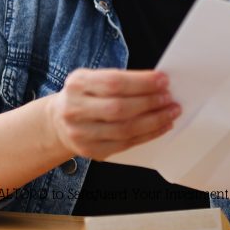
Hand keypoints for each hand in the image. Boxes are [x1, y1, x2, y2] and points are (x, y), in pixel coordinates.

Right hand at [46, 68, 179, 159]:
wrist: (59, 122)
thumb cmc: (85, 96)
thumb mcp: (92, 79)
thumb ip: (120, 80)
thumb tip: (158, 84)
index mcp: (77, 84)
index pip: (114, 82)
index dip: (142, 82)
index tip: (163, 80)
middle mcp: (75, 109)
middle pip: (119, 108)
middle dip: (150, 102)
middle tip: (169, 98)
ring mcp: (81, 133)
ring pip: (125, 129)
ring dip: (154, 121)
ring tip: (171, 112)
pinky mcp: (91, 150)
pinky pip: (126, 144)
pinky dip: (148, 135)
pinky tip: (161, 126)